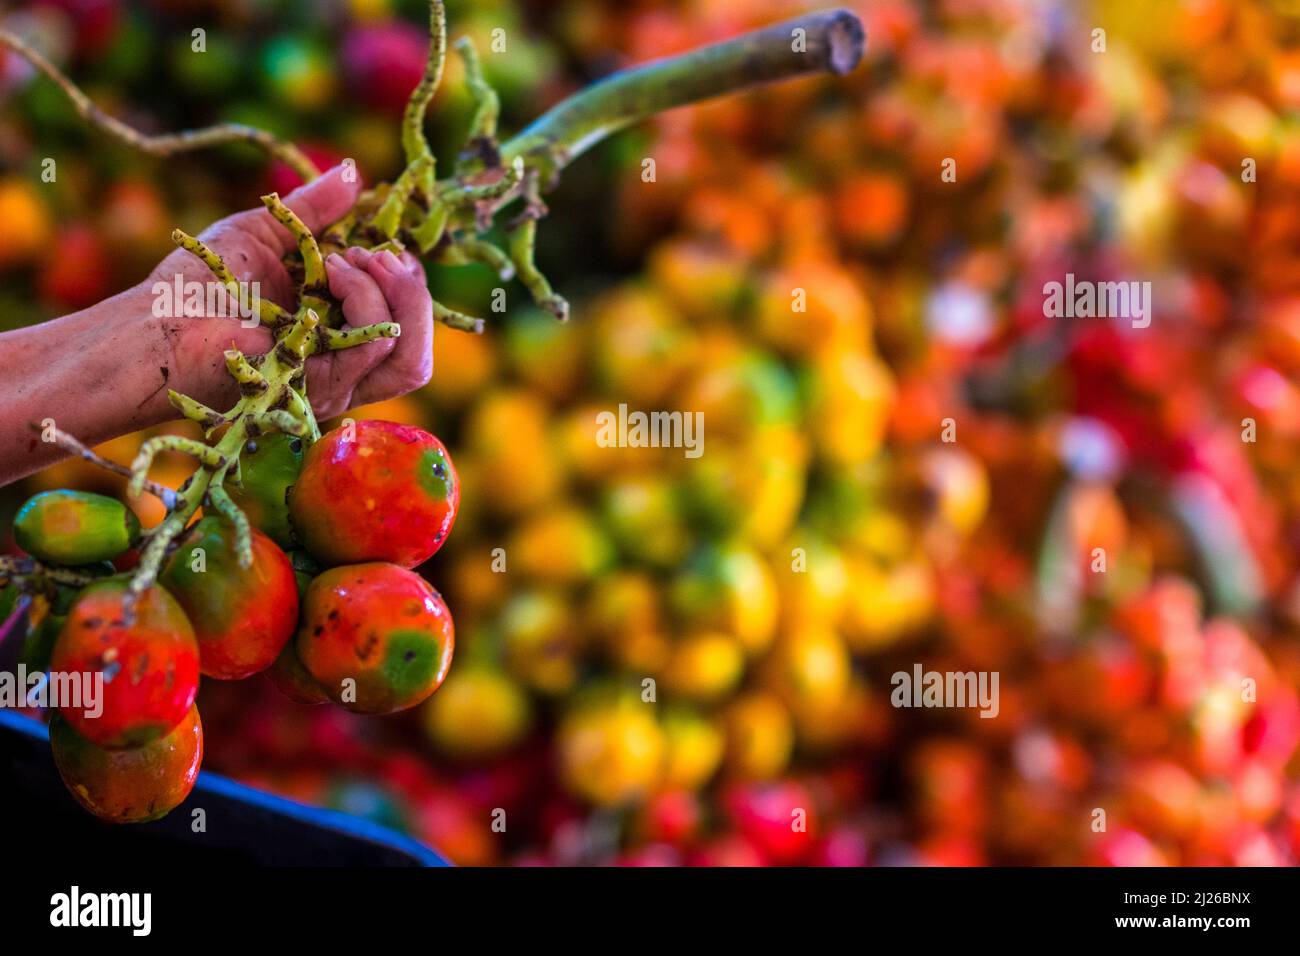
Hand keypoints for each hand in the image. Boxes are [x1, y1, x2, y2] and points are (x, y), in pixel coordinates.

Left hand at [151, 163, 433, 418]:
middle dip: (414, 294)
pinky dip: (364, 299)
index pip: (407, 331)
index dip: (408, 287)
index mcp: (338, 339)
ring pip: (409, 359)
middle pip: (418, 354)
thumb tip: (355, 171)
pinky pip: (372, 348)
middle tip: (379, 256)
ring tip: (351, 260)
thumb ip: (316, 208)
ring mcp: (335, 385)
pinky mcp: (321, 389)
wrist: (157, 319)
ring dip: (394, 297)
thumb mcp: (270, 231)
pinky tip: (332, 271)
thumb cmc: (199, 281)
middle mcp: (343, 370)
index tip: (380, 246)